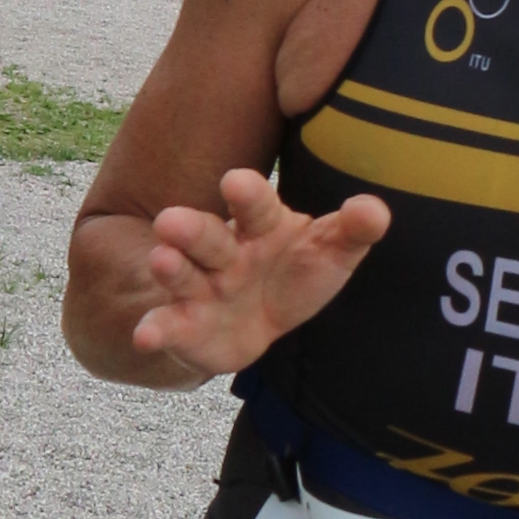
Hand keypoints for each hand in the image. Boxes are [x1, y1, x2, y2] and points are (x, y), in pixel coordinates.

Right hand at [129, 173, 389, 373]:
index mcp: (261, 225)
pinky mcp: (186, 324)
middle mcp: (225, 251)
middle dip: (191, 229)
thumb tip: (374, 209)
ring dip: (170, 268)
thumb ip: (353, 230)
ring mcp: (201, 287)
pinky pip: (167, 323)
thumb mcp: (331, 252)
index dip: (246, 193)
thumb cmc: (297, 272)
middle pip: (206, 236)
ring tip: (161, 261)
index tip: (236, 182)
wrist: (262, 320)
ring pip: (182, 274)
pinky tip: (144, 336)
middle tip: (171, 220)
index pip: (255, 206)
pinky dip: (154, 329)